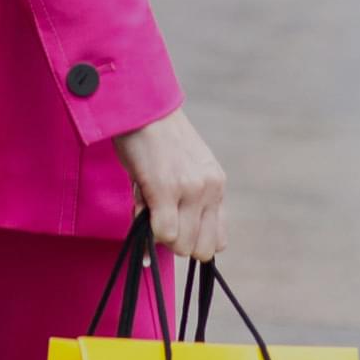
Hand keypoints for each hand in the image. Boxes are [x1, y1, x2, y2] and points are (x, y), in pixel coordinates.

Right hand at [113, 108, 226, 260]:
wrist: (142, 110)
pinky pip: (163, 233)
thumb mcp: (187, 170)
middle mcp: (210, 189)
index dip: (193, 243)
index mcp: (217, 186)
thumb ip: (191, 201)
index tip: (176, 232)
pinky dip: (147, 232)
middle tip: (159, 221)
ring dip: (160, 237)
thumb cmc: (157, 142)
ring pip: (181, 244)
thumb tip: (173, 239)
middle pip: (200, 250)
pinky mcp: (165, 189)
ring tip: (149, 208)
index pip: (218, 242)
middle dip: (176, 244)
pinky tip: (141, 212)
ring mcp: (190, 189)